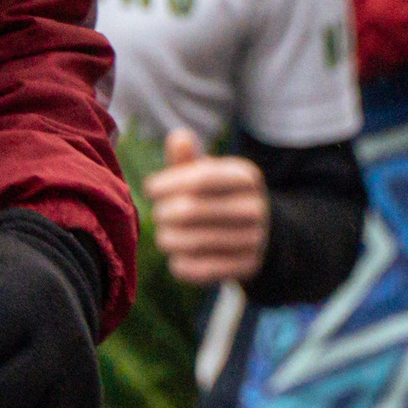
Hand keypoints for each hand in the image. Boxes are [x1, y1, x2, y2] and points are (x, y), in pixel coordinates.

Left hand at [146, 128, 269, 284]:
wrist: (257, 233)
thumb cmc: (219, 195)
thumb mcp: (208, 173)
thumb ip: (188, 159)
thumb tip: (179, 137)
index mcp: (245, 177)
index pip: (199, 179)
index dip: (167, 184)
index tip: (149, 189)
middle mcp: (255, 208)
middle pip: (191, 211)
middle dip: (164, 213)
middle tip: (157, 214)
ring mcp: (254, 240)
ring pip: (193, 242)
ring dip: (168, 239)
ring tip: (164, 234)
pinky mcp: (247, 267)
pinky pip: (202, 270)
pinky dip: (180, 264)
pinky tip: (177, 255)